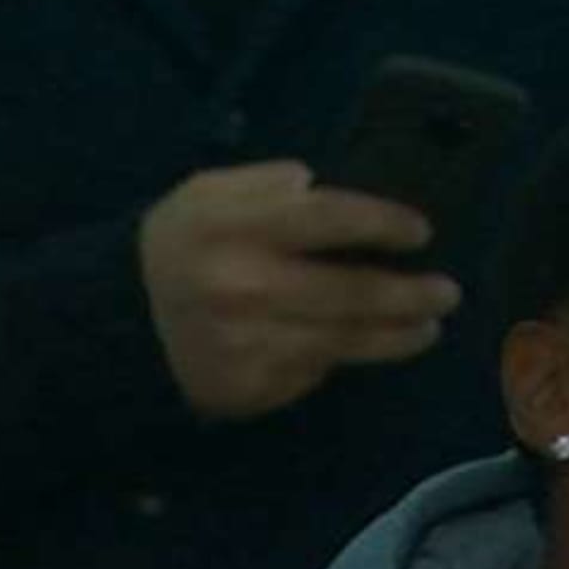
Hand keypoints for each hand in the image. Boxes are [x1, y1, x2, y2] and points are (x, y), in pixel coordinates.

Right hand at [136, 160, 462, 420]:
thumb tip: (318, 182)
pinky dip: (343, 357)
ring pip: (347, 341)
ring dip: (398, 335)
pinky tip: (367, 347)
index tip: (421, 231)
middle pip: (352, 293)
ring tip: (429, 326)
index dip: (382, 223)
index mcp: (234, 228)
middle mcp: (245, 286)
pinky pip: (316, 371)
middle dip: (411, 294)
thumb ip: (262, 185)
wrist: (120, 326)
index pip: (328, 219)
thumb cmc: (177, 248)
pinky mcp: (253, 386)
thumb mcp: (204, 195)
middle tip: (448, 292)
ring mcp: (251, 342)